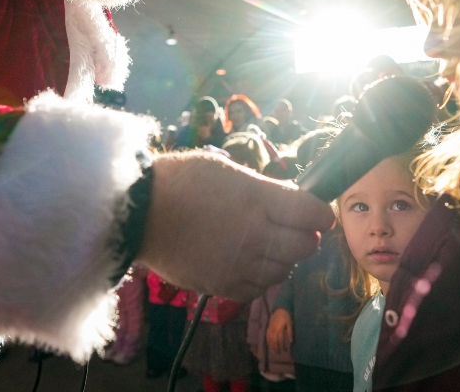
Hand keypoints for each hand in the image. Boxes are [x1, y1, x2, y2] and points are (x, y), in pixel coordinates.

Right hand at [137, 151, 333, 300]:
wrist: (138, 213)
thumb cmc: (181, 181)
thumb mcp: (227, 170)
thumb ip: (264, 190)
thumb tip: (290, 203)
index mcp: (258, 200)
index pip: (313, 213)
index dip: (320, 213)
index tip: (317, 214)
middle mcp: (256, 235)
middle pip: (304, 245)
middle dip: (304, 236)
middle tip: (293, 228)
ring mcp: (240, 265)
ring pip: (283, 270)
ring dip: (282, 258)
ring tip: (266, 245)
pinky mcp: (223, 286)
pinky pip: (257, 289)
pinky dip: (260, 278)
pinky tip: (249, 263)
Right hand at [266, 308, 292, 352]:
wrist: (280, 309)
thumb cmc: (286, 317)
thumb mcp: (290, 324)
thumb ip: (290, 333)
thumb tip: (291, 342)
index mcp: (280, 328)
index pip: (280, 339)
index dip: (282, 346)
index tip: (285, 350)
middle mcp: (274, 329)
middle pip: (274, 340)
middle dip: (276, 347)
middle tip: (279, 353)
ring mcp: (270, 328)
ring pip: (270, 339)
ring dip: (272, 346)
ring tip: (275, 351)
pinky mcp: (268, 328)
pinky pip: (267, 336)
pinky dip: (268, 341)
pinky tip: (270, 345)